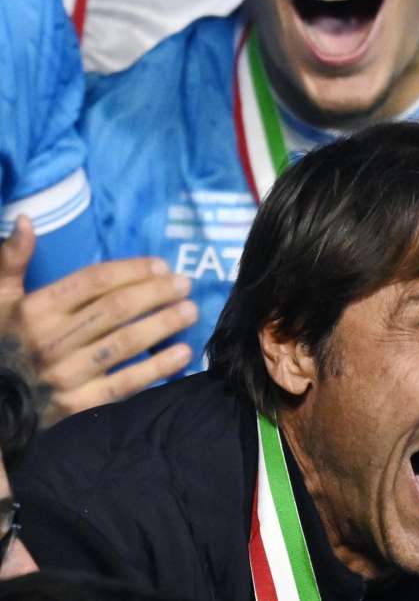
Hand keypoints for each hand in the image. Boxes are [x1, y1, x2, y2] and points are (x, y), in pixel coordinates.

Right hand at [0, 216, 197, 424]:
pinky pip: (127, 383)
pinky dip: (159, 367)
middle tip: (185, 284)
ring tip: (191, 310)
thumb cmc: (1, 341)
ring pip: (127, 342)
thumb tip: (27, 220)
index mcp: (35, 310)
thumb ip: (11, 260)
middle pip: (117, 308)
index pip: (94, 281)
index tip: (161, 266)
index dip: (133, 270)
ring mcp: (66, 375)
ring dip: (165, 324)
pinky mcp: (79, 405)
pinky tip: (183, 352)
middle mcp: (51, 340)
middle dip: (157, 292)